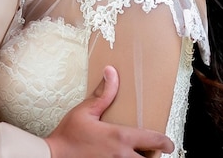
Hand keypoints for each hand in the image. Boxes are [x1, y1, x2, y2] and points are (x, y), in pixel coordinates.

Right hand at [45, 66, 173, 157]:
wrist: (53, 156)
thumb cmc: (69, 134)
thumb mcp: (86, 111)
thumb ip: (103, 94)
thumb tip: (112, 73)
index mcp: (119, 138)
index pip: (153, 140)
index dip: (166, 141)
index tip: (169, 143)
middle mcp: (121, 157)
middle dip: (153, 156)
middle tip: (151, 151)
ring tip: (135, 155)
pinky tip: (119, 157)